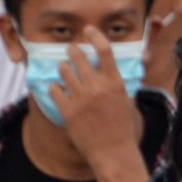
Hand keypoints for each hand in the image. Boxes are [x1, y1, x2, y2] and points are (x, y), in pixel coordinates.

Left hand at [50, 29, 143, 172]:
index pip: (105, 51)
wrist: (113, 151)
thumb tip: (111, 68)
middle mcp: (98, 87)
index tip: (88, 30)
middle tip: (70, 50)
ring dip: (63, 68)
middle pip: (79, 57)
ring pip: (64, 71)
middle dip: (72, 51)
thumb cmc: (122, 127)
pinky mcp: (67, 111)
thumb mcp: (126, 100)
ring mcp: (81, 99)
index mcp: (116, 82)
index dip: (95, 36)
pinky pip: (54, 90)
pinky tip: (58, 90)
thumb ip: (117, 82)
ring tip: (65, 70)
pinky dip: (56, 88)